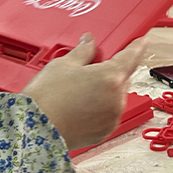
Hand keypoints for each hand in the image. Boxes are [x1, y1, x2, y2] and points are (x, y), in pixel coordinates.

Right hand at [23, 34, 145, 150]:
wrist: (32, 130)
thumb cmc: (46, 98)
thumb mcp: (63, 64)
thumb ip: (83, 51)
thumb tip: (90, 41)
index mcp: (111, 77)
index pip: (130, 57)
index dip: (136, 47)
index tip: (141, 41)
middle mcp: (116, 98)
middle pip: (122, 78)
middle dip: (111, 72)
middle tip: (90, 69)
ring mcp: (112, 117)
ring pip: (115, 97)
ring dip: (105, 91)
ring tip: (79, 91)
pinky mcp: (104, 132)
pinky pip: (108, 114)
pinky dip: (100, 108)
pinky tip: (80, 106)